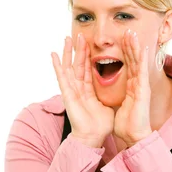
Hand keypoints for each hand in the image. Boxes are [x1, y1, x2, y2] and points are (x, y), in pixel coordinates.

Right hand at [51, 33, 113, 147]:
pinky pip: (61, 77)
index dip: (89, 56)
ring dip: (67, 52)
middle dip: (78, 49)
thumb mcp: (108, 103)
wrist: (94, 136)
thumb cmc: (101, 124)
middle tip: (78, 35)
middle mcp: (79, 88)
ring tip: (66, 38)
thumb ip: (109, 94)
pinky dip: (57, 66)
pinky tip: (53, 55)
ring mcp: (72, 90)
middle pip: (78, 64)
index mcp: (88, 90)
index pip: (88, 69)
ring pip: (69, 67)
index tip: (90, 43)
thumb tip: (118, 89)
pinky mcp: (67, 94)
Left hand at [113, 29, 152, 146]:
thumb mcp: (119, 105)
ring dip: (135, 47)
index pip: (128, 66)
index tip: (122, 39)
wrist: (134, 136)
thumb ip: (118, 96)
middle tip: (128, 29)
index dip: (125, 52)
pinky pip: (141, 71)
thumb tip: (113, 94)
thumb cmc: (127, 124)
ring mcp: (141, 86)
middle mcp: (138, 84)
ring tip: (132, 33)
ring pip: (138, 62)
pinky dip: (142, 59)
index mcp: (131, 87)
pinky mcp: (142, 90)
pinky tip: (142, 48)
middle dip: (130, 45)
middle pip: (133, 60)